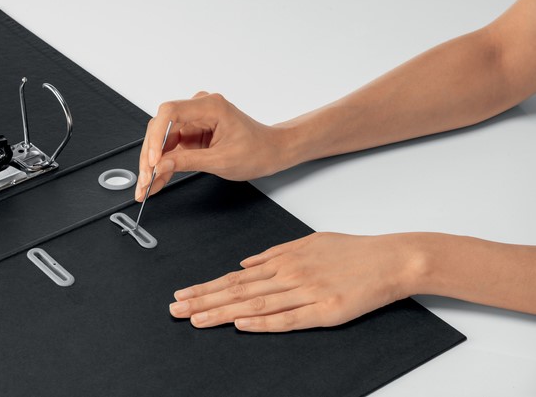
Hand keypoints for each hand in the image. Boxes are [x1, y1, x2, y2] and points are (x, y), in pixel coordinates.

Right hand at [135, 92, 287, 200]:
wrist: (271, 151)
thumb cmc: (256, 151)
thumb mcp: (222, 161)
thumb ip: (188, 162)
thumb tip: (160, 165)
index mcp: (210, 106)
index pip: (170, 112)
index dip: (156, 136)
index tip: (153, 159)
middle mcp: (199, 108)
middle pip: (161, 127)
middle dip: (150, 156)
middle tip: (145, 181)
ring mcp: (194, 120)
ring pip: (162, 140)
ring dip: (153, 163)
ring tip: (147, 187)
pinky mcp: (192, 133)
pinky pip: (171, 147)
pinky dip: (163, 164)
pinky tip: (155, 180)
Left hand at [168, 232, 421, 331]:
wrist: (389, 259)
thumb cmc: (351, 251)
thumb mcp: (309, 242)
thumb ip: (274, 253)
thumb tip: (245, 262)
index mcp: (284, 260)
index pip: (236, 277)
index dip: (207, 287)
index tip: (184, 294)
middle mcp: (289, 275)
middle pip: (239, 291)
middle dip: (204, 300)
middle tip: (176, 309)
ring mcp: (306, 292)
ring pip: (256, 304)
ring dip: (223, 312)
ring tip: (196, 319)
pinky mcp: (325, 309)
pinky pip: (289, 318)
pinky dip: (263, 322)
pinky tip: (241, 324)